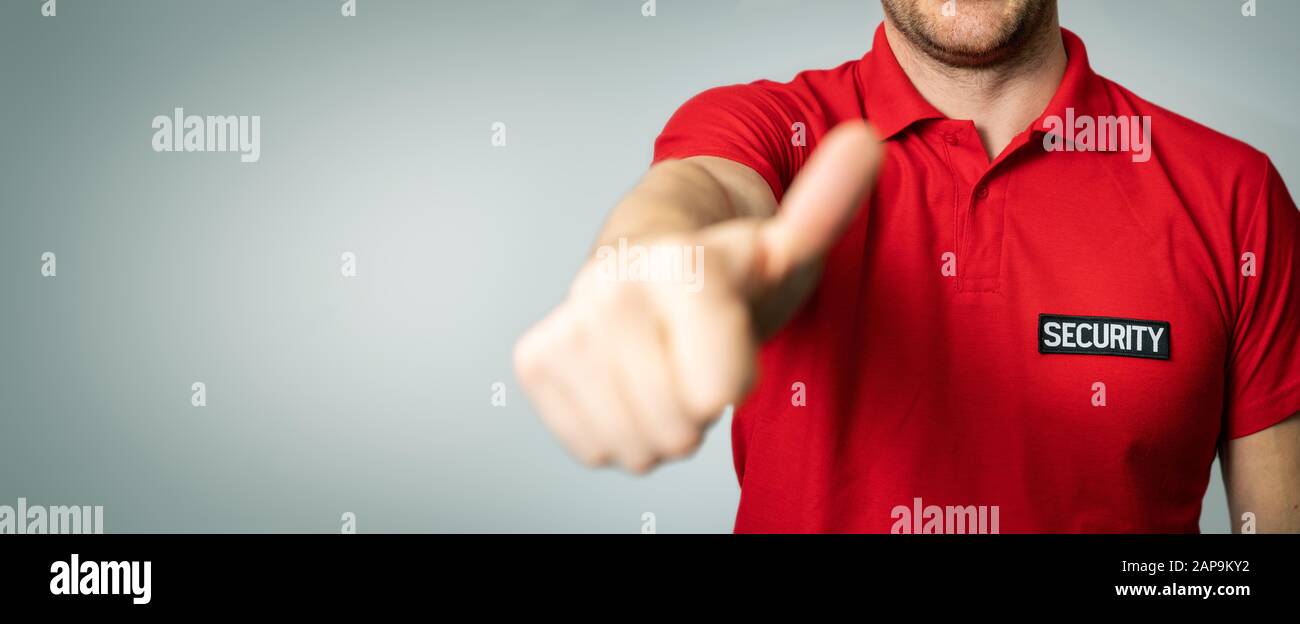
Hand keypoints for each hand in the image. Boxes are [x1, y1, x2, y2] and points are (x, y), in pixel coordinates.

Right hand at [513, 121, 882, 471]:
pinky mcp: (535, 359)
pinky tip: (623, 378)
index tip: (728, 333)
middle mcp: (611, 289)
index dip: (735, 376)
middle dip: (695, 406)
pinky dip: (615, 427)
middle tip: (691, 354)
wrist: (645, 251)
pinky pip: (595, 445)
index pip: (721, 388)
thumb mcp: (782, 245)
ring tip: (658, 365)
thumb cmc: (721, 263)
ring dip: (657, 423)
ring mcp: (566, 324)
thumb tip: (867, 140)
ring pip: (636, 444)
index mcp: (677, 265)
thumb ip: (823, 207)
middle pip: (680, 426)